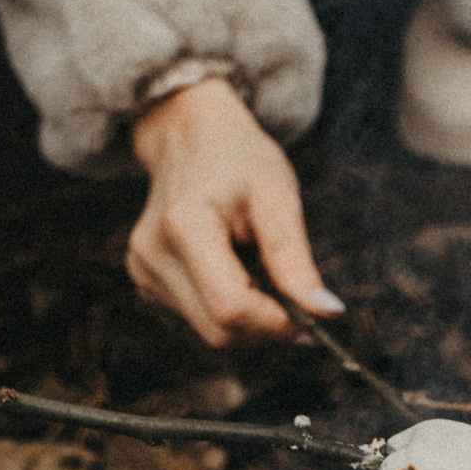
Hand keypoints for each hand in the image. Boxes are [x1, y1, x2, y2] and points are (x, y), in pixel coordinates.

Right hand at [128, 77, 342, 346]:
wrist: (189, 136)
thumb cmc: (239, 159)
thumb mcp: (277, 197)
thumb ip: (296, 260)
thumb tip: (327, 313)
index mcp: (182, 227)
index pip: (231, 308)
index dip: (277, 322)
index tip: (312, 316)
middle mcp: (151, 256)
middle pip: (219, 331)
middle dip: (266, 326)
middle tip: (296, 298)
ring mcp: (143, 272)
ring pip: (210, 333)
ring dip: (249, 318)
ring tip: (259, 269)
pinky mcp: (145, 282)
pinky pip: (198, 320)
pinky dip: (228, 309)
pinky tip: (234, 271)